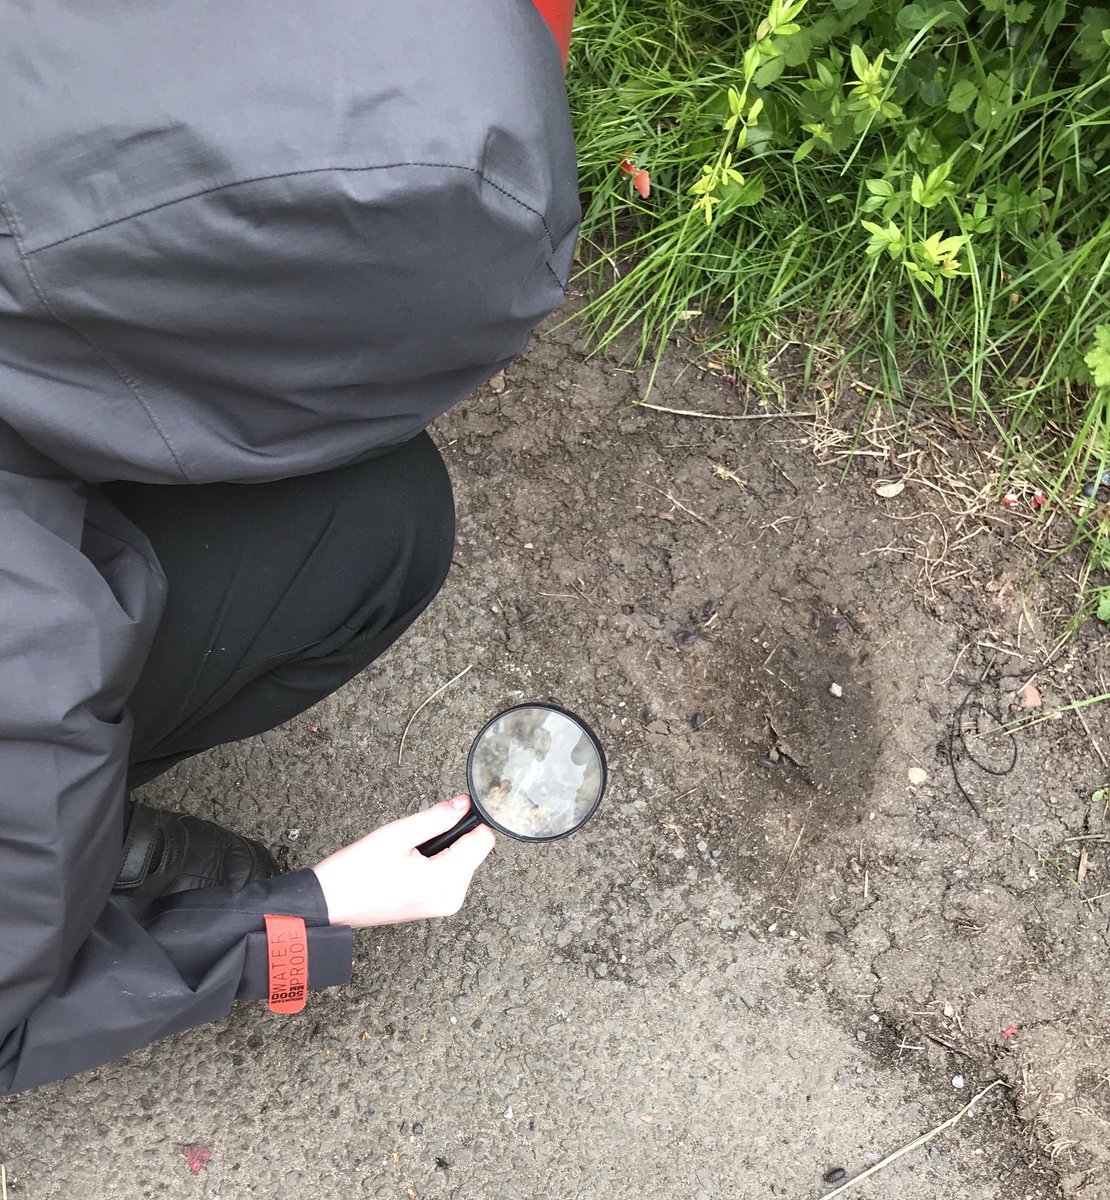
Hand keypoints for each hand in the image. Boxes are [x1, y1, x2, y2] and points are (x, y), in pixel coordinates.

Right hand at [310, 794, 494, 927]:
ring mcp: (444, 906)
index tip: (448, 810)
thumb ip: (436, 818)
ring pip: (463, 860)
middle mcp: (450, 899)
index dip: (469, 819)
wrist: (329, 906)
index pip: (483, 842)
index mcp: (442, 883)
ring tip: (408, 853)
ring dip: (443, 848)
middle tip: (415, 837)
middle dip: (452, 835)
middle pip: (474, 851)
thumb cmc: (354, 873)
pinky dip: (438, 860)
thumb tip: (464, 803)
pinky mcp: (436, 906)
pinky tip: (410, 862)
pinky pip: (451, 873)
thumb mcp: (395, 835)